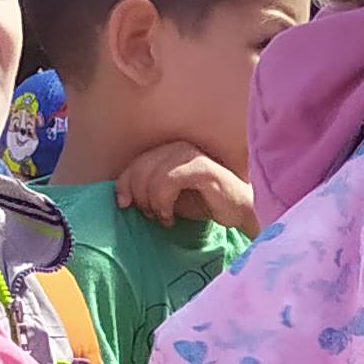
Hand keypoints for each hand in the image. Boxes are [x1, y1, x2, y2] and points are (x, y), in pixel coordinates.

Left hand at [119, 142, 259, 233]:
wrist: (240, 210)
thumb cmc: (205, 202)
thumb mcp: (169, 197)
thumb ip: (148, 190)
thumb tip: (123, 198)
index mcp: (167, 150)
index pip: (134, 163)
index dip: (123, 184)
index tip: (125, 206)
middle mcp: (177, 146)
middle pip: (139, 168)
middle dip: (139, 197)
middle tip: (151, 216)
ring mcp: (190, 154)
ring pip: (151, 176)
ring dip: (152, 203)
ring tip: (163, 218)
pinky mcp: (201, 167)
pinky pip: (168, 182)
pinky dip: (163, 203)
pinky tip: (171, 217)